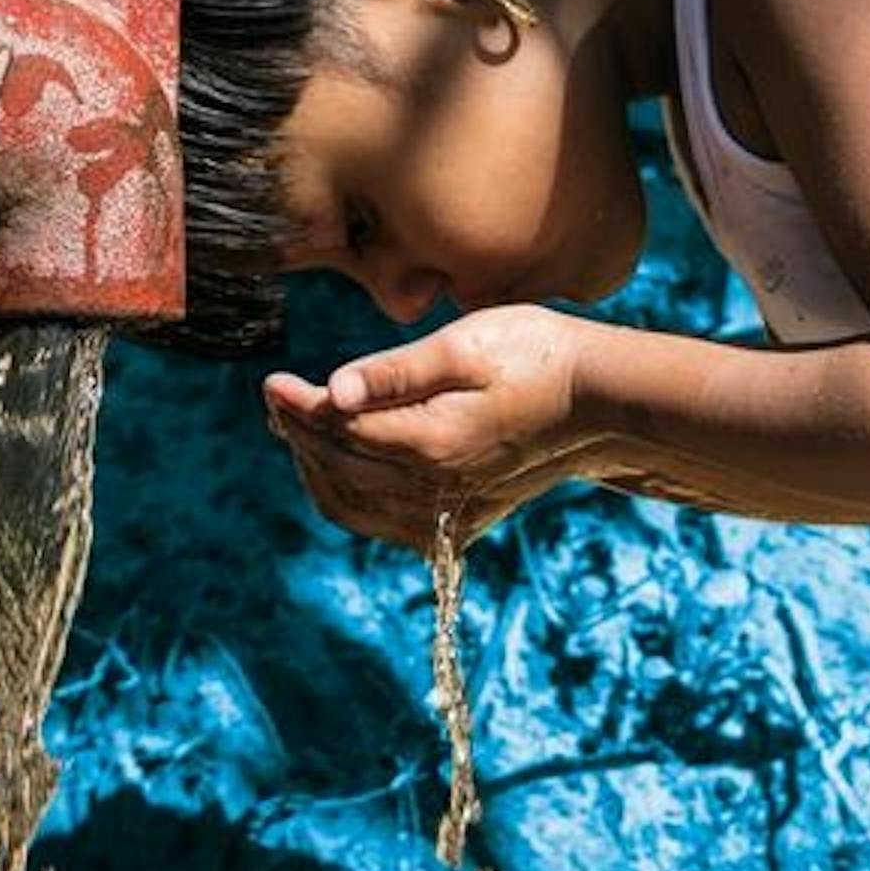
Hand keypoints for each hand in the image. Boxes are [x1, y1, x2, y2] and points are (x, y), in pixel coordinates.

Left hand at [260, 303, 592, 550]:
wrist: (598, 402)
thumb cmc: (535, 357)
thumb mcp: (464, 346)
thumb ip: (393, 372)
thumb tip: (333, 392)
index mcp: (433, 445)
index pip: (338, 430)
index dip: (298, 405)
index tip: (271, 381)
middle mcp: (435, 492)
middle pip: (336, 468)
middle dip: (298, 432)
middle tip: (279, 398)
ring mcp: (447, 516)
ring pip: (351, 505)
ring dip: (315, 467)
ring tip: (296, 427)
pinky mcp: (458, 525)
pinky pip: (381, 523)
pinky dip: (348, 496)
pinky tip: (339, 466)